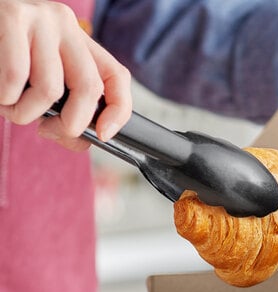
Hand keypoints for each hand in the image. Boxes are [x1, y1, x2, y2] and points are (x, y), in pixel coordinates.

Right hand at [0, 0, 130, 149]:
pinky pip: (16, 77)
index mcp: (80, 42)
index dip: (118, 112)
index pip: (118, 77)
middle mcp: (66, 26)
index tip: (103, 135)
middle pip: (89, 88)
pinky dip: (6, 97)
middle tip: (46, 129)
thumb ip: (66, 108)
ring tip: (10, 105)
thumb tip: (81, 141)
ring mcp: (41, 19)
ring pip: (50, 89)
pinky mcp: (13, 16)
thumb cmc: (7, 59)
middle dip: (70, 124)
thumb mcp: (42, 80)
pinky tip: (1, 92)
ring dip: (25, 113)